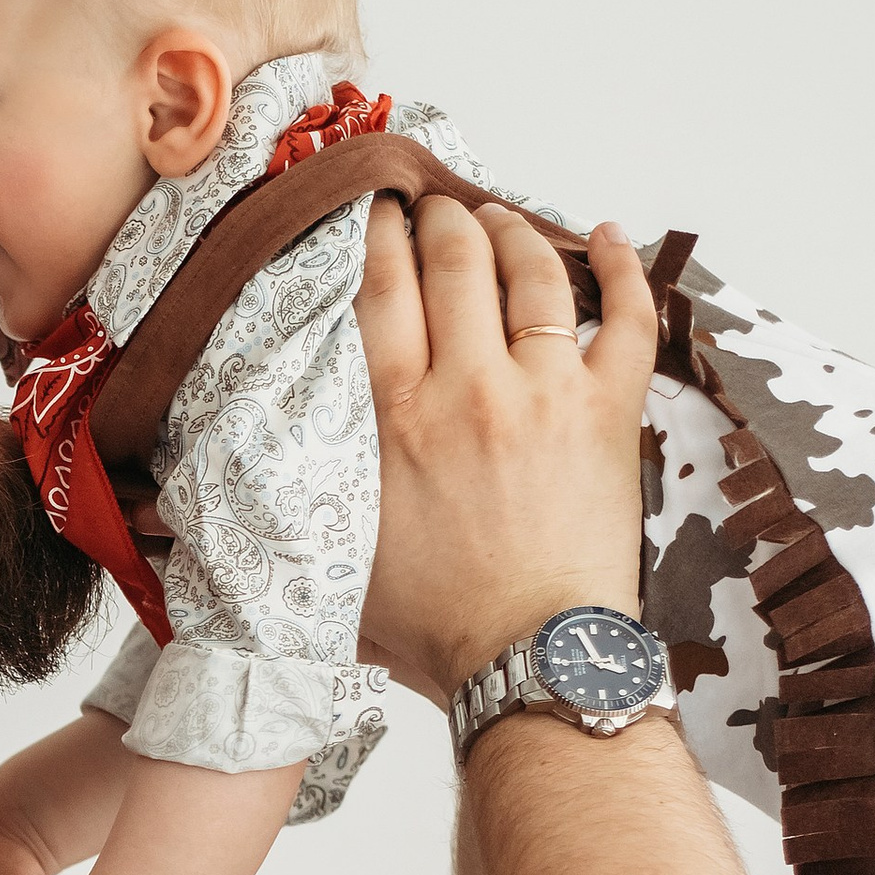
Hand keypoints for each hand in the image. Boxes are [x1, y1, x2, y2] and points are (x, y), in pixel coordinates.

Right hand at [354, 198, 655, 705]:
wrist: (531, 662)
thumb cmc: (438, 628)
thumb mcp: (343, 553)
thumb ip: (317, 490)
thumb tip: (246, 478)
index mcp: (396, 418)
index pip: (380, 289)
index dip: (375, 235)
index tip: (373, 213)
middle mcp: (469, 389)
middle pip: (453, 261)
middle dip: (441, 220)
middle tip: (433, 211)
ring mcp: (546, 393)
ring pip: (532, 272)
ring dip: (513, 230)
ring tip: (498, 219)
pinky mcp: (609, 412)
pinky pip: (628, 316)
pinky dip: (622, 267)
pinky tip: (608, 237)